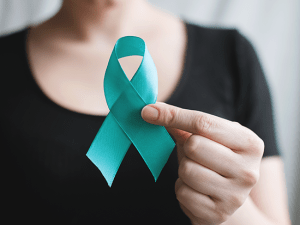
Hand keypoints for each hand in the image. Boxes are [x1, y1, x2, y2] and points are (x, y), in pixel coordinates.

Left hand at [141, 102, 263, 224]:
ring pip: (187, 170)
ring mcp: (235, 196)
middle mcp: (248, 171)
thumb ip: (183, 123)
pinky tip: (195, 188)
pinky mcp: (218, 214)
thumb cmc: (215, 158)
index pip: (204, 123)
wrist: (229, 195)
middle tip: (195, 154)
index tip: (149, 111)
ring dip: (184, 169)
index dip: (173, 115)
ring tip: (197, 171)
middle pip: (194, 146)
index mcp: (250, 143)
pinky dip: (182, 187)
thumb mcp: (209, 137)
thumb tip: (152, 111)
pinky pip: (182, 192)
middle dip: (186, 147)